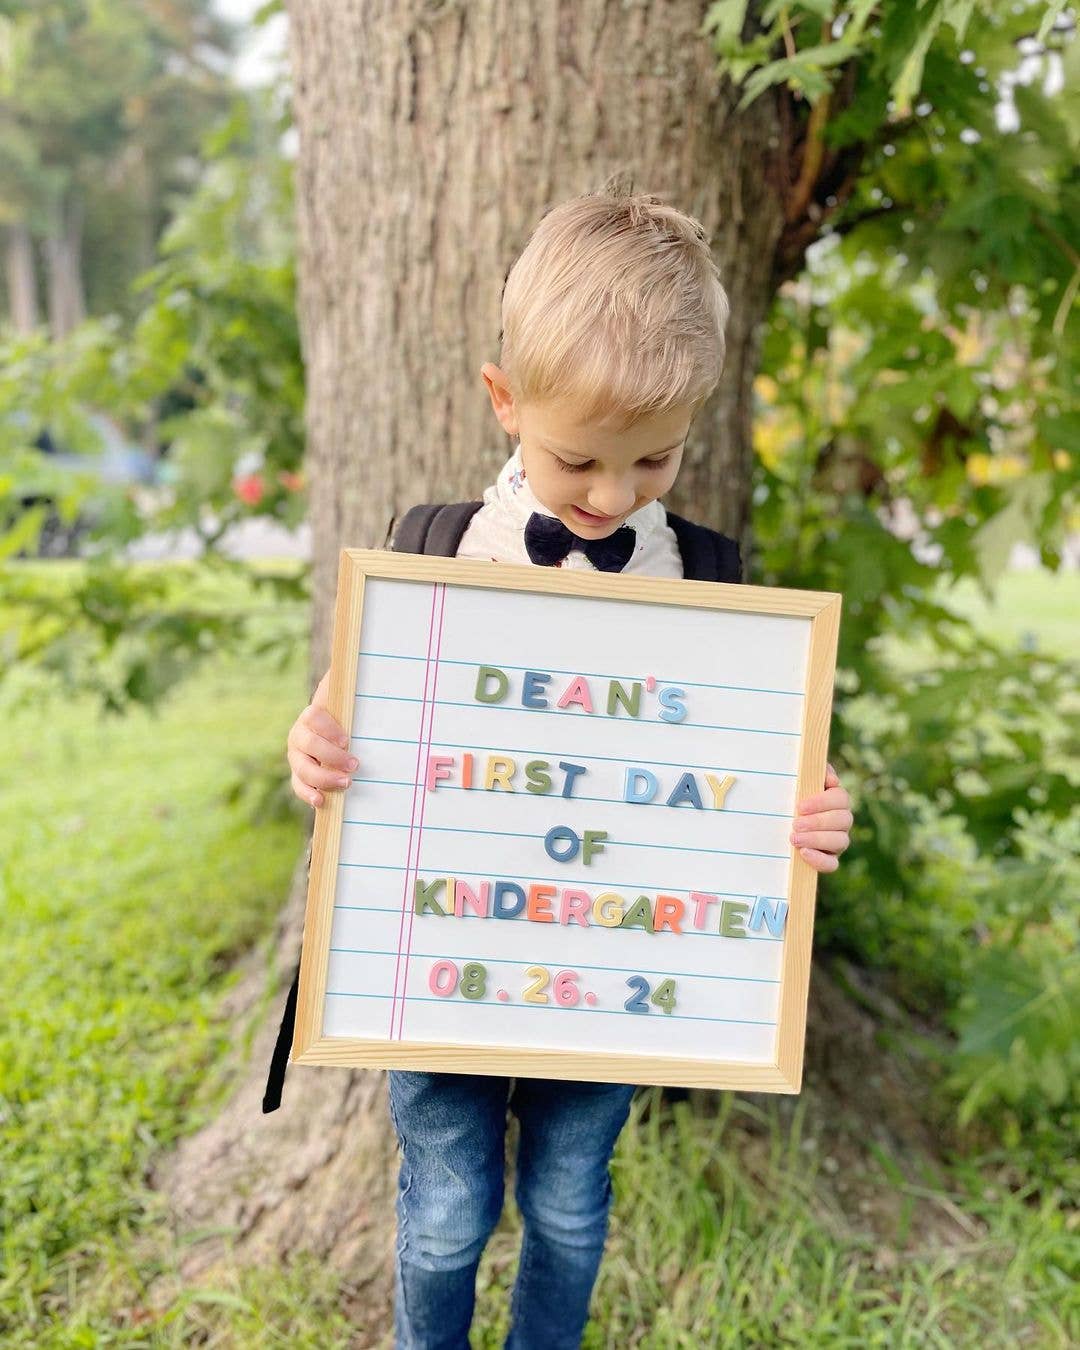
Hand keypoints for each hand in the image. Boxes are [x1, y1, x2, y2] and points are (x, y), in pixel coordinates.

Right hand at [286, 669, 356, 808]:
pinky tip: (321, 801)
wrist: (339, 732)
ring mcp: (298, 757)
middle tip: (355, 764)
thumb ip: (350, 682)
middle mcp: (300, 735)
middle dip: (330, 756)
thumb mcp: (350, 696)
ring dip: (322, 778)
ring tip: (346, 783)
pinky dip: (308, 794)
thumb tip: (361, 656)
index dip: (328, 728)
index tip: (347, 739)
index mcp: (312, 715)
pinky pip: (298, 786)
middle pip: (307, 745)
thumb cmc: (347, 713)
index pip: (313, 717)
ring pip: (302, 768)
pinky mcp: (300, 775)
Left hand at [791, 762, 851, 872]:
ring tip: (794, 839)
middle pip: (843, 820)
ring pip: (840, 841)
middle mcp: (841, 821)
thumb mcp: (796, 780)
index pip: (840, 798)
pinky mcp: (828, 859)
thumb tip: (832, 780)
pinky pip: (832, 864)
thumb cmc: (789, 795)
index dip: (822, 802)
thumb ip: (813, 772)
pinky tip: (804, 853)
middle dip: (818, 822)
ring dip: (817, 840)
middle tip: (796, 824)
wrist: (774, 823)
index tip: (800, 806)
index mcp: (836, 800)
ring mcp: (837, 841)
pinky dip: (820, 860)